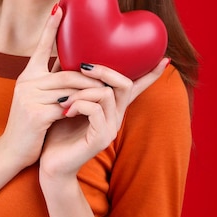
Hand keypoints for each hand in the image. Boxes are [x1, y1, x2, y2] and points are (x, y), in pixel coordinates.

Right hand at [0, 6, 104, 170]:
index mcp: (28, 76)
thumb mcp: (38, 100)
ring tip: (108, 95)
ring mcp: (29, 97)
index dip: (50, 27)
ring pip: (70, 88)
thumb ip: (51, 83)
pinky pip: (68, 106)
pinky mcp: (36, 114)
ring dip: (92, 93)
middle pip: (67, 72)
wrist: (12, 152)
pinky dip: (82, 109)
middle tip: (112, 78)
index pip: (41, 47)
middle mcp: (26, 82)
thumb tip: (73, 67)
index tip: (59, 8)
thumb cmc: (31, 125)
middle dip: (91, 76)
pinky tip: (91, 112)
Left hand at [40, 57, 169, 179]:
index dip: (151, 74)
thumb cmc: (57, 131)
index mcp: (111, 107)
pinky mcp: (101, 139)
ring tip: (64, 100)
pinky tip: (65, 112)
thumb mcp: (66, 100)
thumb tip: (66, 52)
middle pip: (124, 84)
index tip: (165, 59)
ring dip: (82, 91)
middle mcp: (116, 117)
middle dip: (104, 71)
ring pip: (106, 94)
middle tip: (81, 66)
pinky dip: (78, 105)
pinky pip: (95, 110)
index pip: (135, 88)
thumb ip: (72, 80)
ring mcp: (111, 129)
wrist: (52, 164)